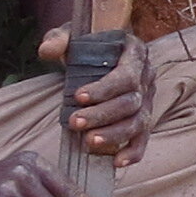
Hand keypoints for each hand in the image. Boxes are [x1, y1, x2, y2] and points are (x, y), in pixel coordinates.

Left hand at [39, 27, 151, 165]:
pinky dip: (133, 152)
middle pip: (131, 102)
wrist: (101, 52)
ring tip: (89, 143)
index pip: (126, 75)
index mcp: (135, 52)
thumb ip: (59, 39)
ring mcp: (148, 99)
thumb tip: (47, 51)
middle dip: (102, 115)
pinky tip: (116, 162)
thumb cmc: (88, 44)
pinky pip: (143, 138)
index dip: (104, 89)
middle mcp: (147, 76)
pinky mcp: (144, 118)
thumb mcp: (72, 34)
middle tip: (74, 123)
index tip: (78, 97)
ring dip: (114, 135)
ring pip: (138, 122)